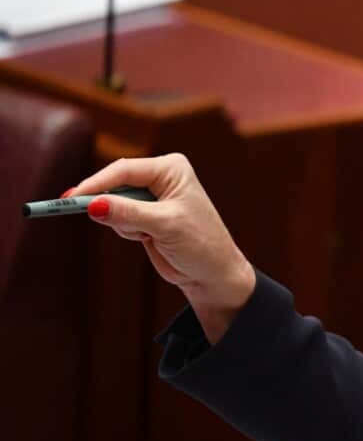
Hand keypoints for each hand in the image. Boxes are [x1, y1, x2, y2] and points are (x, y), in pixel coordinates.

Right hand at [70, 153, 254, 342]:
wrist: (212, 272)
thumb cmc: (200, 244)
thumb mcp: (164, 225)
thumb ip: (128, 213)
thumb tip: (93, 205)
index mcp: (171, 169)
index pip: (124, 170)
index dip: (97, 183)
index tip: (72, 198)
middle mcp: (161, 177)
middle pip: (114, 183)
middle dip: (107, 204)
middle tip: (80, 212)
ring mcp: (152, 195)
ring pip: (113, 203)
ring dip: (122, 222)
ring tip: (147, 235)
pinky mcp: (145, 214)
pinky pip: (118, 218)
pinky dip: (126, 230)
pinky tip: (147, 238)